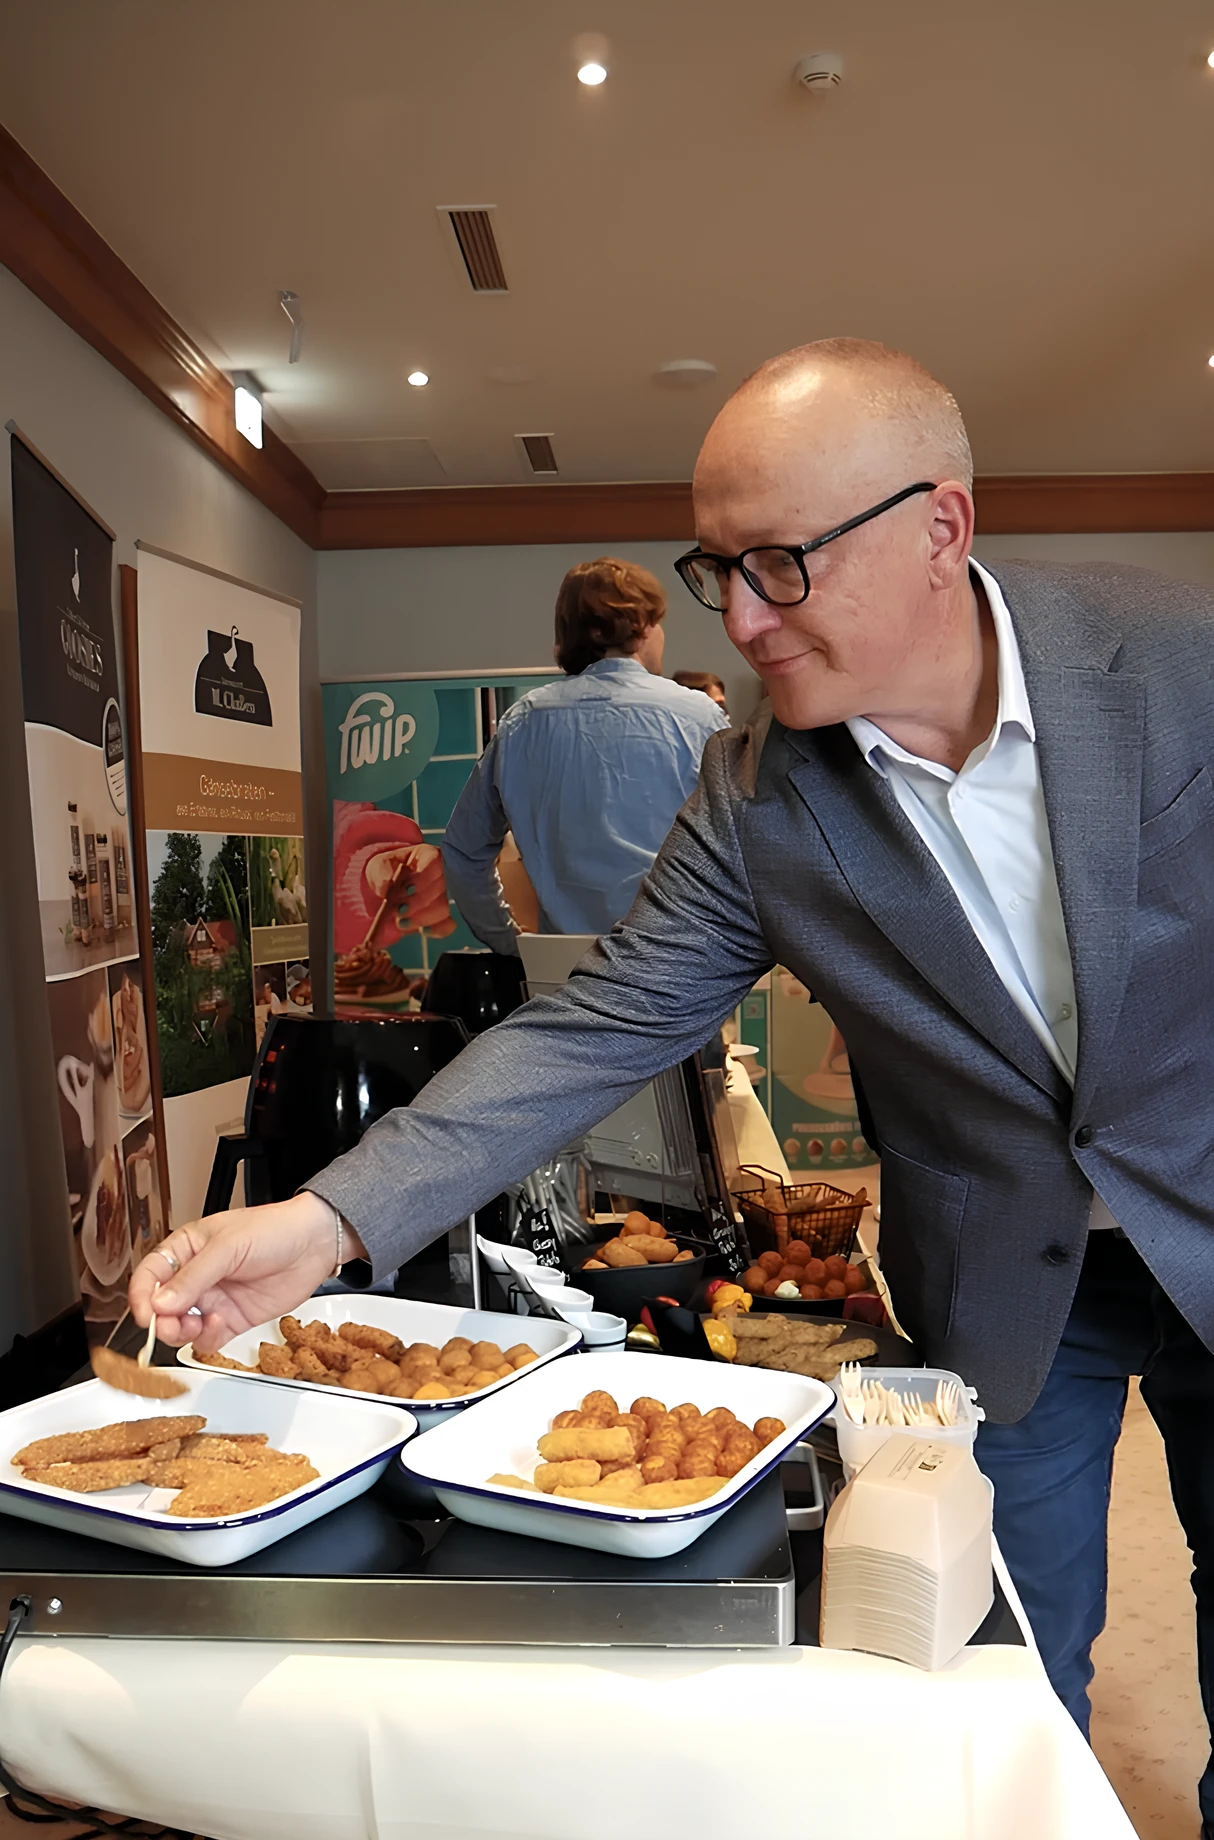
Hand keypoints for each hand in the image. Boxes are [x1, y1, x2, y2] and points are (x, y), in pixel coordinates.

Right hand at [128, 1193, 365, 1354]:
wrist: (314, 1244)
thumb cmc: (273, 1229)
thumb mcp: (229, 1246)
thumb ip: (194, 1276)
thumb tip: (161, 1303)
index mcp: (186, 1249)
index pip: (149, 1274)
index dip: (141, 1296)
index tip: (145, 1314)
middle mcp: (195, 1277)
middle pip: (160, 1307)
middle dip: (161, 1320)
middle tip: (170, 1324)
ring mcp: (213, 1300)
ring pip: (180, 1327)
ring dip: (182, 1333)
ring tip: (199, 1324)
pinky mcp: (232, 1320)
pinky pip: (207, 1339)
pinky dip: (207, 1338)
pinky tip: (221, 1324)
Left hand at [365, 844, 454, 939]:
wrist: (381, 891)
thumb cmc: (383, 872)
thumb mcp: (378, 866)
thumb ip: (383, 874)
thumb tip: (388, 888)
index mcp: (428, 856)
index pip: (435, 862)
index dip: (423, 878)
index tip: (405, 889)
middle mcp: (441, 875)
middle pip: (440, 888)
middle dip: (418, 902)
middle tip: (398, 910)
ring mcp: (443, 897)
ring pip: (443, 908)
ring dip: (422, 918)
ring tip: (401, 922)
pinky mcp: (441, 917)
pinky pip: (447, 925)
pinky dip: (436, 929)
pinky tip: (422, 931)